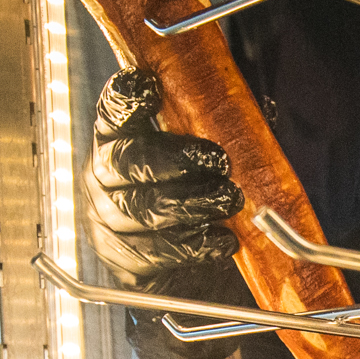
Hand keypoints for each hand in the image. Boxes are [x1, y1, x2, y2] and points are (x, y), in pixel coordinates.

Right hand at [87, 67, 248, 358]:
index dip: (127, 98)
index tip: (150, 86)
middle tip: (219, 161)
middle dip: (180, 158)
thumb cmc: (184, 197)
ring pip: (149, 209)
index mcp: (115, 141)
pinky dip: (198, 245)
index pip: (112, 113)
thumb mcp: (194, 158)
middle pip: (132, 162)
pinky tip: (222, 239)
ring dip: (197, 203)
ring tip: (229, 199)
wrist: (173, 271)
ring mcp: (107, 220)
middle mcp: (102, 178)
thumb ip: (213, 128)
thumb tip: (257, 110)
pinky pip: (161, 252)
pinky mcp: (123, 260)